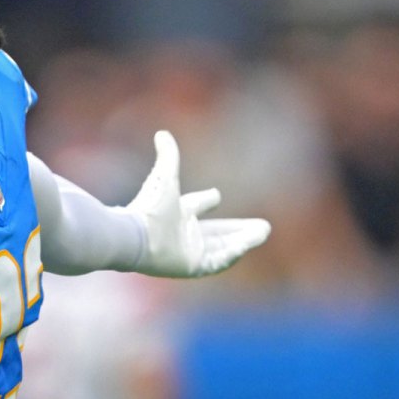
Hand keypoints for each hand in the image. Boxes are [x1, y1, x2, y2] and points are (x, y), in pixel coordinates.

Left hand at [126, 130, 270, 276]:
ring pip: (222, 247)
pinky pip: (217, 262)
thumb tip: (162, 132)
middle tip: (263, 226)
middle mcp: (183, 232)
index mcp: (176, 212)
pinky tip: (245, 245)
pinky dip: (232, 254)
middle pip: (217, 232)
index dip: (206, 200)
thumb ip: (168, 155)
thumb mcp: (165, 177)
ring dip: (243, 240)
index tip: (216, 195)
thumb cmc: (149, 206)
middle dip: (239, 229)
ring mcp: (188, 251)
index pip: (196, 205)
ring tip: (263, 232)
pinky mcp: (191, 266)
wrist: (135, 236)